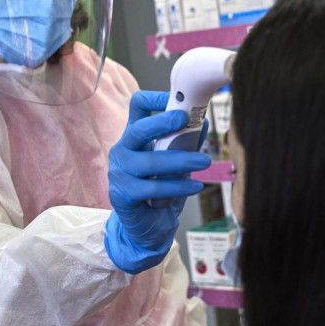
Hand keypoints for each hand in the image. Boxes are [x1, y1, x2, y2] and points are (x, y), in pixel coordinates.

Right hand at [105, 91, 210, 273]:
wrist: (148, 227)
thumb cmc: (161, 189)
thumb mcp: (175, 162)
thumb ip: (185, 142)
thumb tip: (204, 122)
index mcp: (134, 136)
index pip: (137, 106)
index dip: (155, 97)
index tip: (178, 99)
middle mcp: (122, 150)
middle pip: (138, 129)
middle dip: (164, 123)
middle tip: (187, 121)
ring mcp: (120, 173)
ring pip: (151, 162)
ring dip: (181, 161)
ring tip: (204, 162)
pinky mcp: (123, 195)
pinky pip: (154, 188)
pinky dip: (178, 187)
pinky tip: (196, 187)